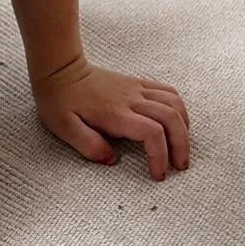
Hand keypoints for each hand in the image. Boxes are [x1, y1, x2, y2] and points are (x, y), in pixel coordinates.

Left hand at [32, 55, 190, 180]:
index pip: (152, 133)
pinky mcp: (138, 83)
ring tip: (181, 147)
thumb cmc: (60, 101)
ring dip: (184, 127)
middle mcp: (131, 100)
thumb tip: (112, 161)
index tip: (157, 174)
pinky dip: (179, 109)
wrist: (60, 71)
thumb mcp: (64, 128)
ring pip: (174, 104)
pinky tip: (176, 124)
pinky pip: (168, 92)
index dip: (160, 156)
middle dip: (181, 145)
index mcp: (115, 114)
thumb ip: (88, 146)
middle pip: (171, 118)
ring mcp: (137, 89)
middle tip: (179, 166)